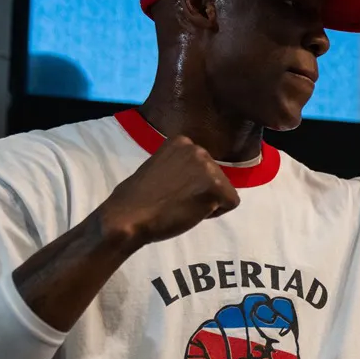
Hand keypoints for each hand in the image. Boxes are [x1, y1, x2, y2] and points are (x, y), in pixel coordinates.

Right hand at [97, 135, 239, 247]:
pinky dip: (215, 213)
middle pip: (216, 176)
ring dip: (207, 202)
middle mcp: (197, 149)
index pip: (202, 165)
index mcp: (181, 142)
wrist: (128, 217)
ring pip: (224, 190)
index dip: (190, 184)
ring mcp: (208, 167)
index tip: (170, 190)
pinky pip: (231, 203)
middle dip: (201, 192)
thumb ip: (179, 167)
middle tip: (176, 201)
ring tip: (181, 206)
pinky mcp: (216, 187)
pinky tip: (191, 212)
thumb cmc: (137, 199)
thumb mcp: (159, 168)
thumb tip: (193, 176)